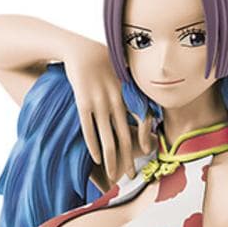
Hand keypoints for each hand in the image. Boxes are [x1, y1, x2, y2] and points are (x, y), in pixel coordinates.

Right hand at [64, 37, 151, 182]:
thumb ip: (133, 90)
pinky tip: (97, 158)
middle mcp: (116, 100)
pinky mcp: (82, 104)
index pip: (142, 119)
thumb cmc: (104, 61)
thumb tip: (147, 106)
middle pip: (125, 136)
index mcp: (129, 92)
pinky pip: (89, 129)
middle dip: (128, 159)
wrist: (80, 49)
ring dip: (112, 160)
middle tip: (131, 176)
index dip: (144, 137)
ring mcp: (99, 102)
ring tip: (114, 176)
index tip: (146, 151)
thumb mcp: (124, 72)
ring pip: (108, 138)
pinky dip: (93, 145)